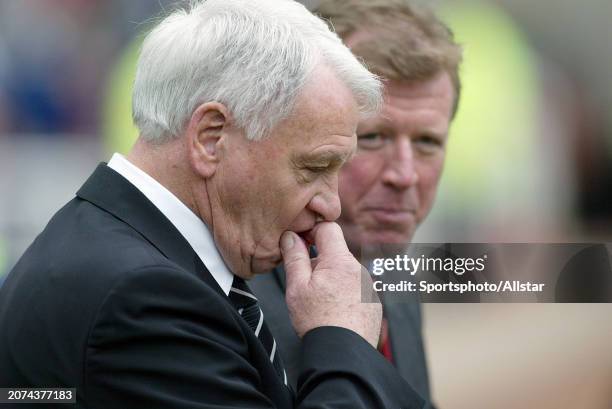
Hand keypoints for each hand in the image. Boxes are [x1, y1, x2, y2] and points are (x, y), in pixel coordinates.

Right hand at [280, 222, 381, 347]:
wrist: (343, 354)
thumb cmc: (317, 320)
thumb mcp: (297, 287)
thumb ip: (294, 257)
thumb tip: (291, 235)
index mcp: (340, 261)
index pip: (328, 228)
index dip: (312, 231)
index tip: (300, 243)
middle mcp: (359, 270)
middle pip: (336, 253)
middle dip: (319, 262)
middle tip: (305, 284)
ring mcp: (369, 287)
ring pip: (345, 273)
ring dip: (332, 280)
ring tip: (319, 303)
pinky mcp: (373, 303)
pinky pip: (355, 290)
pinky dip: (344, 295)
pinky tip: (334, 313)